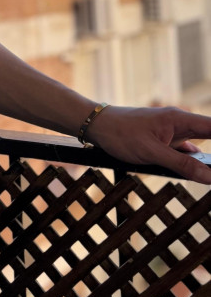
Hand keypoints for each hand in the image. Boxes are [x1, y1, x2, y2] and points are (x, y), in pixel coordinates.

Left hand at [86, 105, 210, 184]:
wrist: (96, 125)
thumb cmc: (120, 133)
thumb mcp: (152, 152)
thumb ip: (181, 165)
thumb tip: (209, 176)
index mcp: (180, 119)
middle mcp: (180, 123)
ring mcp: (173, 133)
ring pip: (199, 148)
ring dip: (205, 160)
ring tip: (206, 173)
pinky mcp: (165, 141)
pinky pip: (186, 153)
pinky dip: (193, 162)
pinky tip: (199, 173)